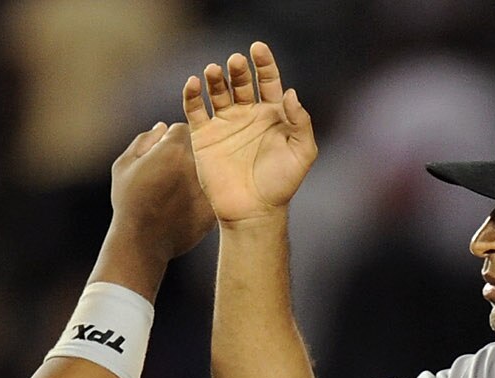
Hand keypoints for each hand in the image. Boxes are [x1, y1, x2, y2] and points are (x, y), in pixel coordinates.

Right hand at [105, 122, 214, 266]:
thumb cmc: (128, 202)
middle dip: (187, 155)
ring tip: (179, 191)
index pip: (181, 130)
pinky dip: (203, 196)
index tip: (164, 153)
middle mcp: (194, 164)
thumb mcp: (125, 165)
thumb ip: (144, 141)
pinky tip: (186, 206)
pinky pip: (212, 193)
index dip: (171, 140)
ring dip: (197, 175)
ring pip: (208, 171)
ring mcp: (207, 187)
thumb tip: (161, 128)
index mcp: (172, 149)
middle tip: (172, 172)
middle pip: (198, 148)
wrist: (142, 241)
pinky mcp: (213, 208)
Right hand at [181, 42, 317, 223]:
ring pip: (217, 91)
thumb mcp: (302, 152)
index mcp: (272, 115)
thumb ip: (300, 121)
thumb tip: (290, 92)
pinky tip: (194, 83)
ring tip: (213, 70)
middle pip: (240, 82)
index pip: (267, 80)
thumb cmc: (281, 184)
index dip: (264, 63)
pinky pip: (195, 110)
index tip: (258, 48)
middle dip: (238, 70)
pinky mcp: (204, 136)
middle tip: (235, 62)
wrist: (254, 211)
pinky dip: (192, 95)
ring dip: (214, 78)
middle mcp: (247, 115)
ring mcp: (225, 124)